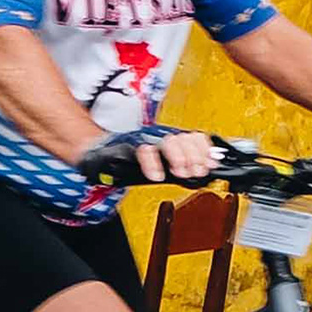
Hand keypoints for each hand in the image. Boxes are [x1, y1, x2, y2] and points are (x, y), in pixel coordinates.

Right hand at [83, 127, 221, 184]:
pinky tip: (157, 176)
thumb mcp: (162, 163)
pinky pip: (142, 152)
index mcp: (169, 137)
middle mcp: (158, 135)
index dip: (205, 150)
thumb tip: (204, 172)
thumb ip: (181, 165)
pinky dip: (152, 164)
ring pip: (167, 141)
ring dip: (179, 158)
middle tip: (197, 171)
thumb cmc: (131, 161)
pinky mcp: (128, 146)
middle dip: (195, 156)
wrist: (100, 154)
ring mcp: (144, 139)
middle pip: (184, 138)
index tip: (211, 164)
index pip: (194, 136)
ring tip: (181, 173)